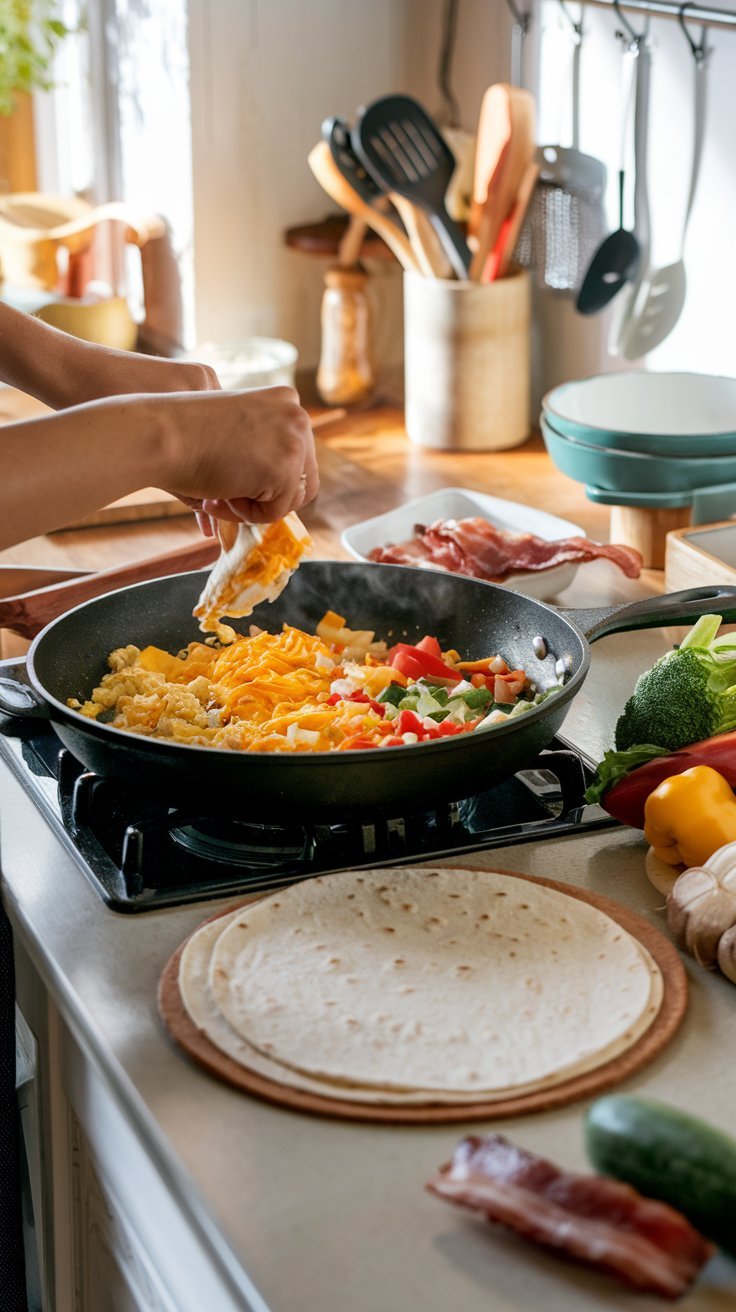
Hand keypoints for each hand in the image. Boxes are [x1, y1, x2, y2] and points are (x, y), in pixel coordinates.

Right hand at [162, 385, 318, 526]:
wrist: (162, 434)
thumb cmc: (185, 433)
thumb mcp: (235, 430)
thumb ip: (262, 447)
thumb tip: (277, 486)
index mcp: (287, 399)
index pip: (296, 454)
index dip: (266, 478)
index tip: (231, 480)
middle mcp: (298, 415)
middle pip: (303, 478)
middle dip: (266, 495)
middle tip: (224, 497)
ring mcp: (296, 441)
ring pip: (292, 497)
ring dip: (256, 506)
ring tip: (218, 498)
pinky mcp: (286, 469)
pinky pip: (276, 512)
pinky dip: (248, 515)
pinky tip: (219, 498)